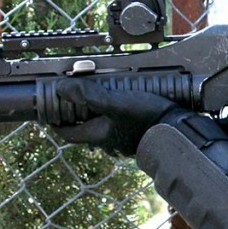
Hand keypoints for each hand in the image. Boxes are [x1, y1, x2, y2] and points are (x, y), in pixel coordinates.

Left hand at [52, 80, 185, 155]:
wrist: (178, 131)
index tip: (49, 110)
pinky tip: (124, 105)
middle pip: (84, 129)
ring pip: (103, 128)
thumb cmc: (146, 119)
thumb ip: (87, 95)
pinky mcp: (138, 136)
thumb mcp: (115, 102)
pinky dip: (115, 117)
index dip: (55, 122)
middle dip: (78, 114)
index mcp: (98, 135)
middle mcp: (108, 141)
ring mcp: (123, 141)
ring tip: (101, 96)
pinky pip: (119, 127)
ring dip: (98, 115)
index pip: (67, 132)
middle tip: (76, 96)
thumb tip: (60, 87)